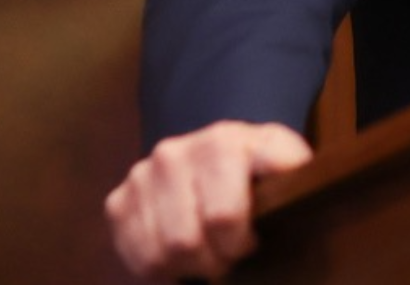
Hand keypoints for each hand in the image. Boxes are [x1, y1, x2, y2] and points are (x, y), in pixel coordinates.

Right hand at [105, 120, 313, 279]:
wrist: (217, 156)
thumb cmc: (258, 168)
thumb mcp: (285, 160)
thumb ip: (291, 166)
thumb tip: (290, 174)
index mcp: (220, 142)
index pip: (222, 216)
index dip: (239, 243)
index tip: (252, 242)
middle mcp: (173, 154)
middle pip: (185, 242)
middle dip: (213, 261)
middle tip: (229, 257)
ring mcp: (141, 176)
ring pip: (159, 254)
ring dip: (187, 267)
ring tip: (207, 257)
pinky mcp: (118, 201)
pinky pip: (134, 256)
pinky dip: (160, 268)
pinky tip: (181, 257)